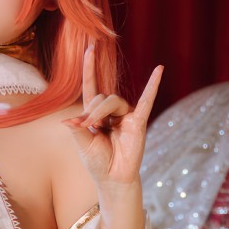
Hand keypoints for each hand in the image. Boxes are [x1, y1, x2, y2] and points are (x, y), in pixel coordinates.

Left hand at [63, 45, 163, 188]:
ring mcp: (126, 115)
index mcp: (96, 113)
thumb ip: (78, 129)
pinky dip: (153, 85)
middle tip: (86, 127)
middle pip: (101, 97)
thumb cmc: (97, 162)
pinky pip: (147, 101)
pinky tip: (159, 69)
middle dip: (90, 110)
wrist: (112, 179)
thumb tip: (68, 120)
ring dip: (100, 111)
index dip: (89, 68)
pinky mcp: (138, 122)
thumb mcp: (83, 144)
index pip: (92, 85)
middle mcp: (112, 111)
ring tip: (96, 128)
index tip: (89, 48)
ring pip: (112, 100)